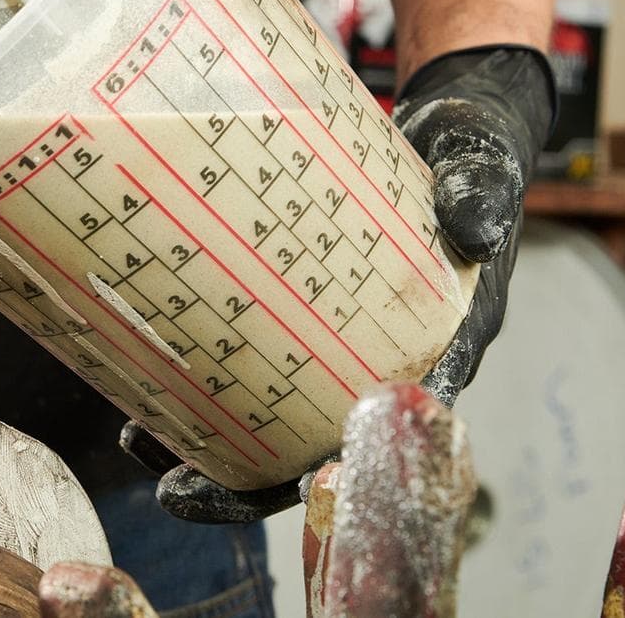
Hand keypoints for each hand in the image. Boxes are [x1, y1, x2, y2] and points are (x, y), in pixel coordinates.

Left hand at [123, 46, 554, 523]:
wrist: (454, 133)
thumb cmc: (476, 156)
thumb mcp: (484, 165)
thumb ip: (481, 193)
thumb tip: (475, 230)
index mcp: (442, 347)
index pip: (390, 432)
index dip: (336, 474)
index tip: (279, 492)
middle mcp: (387, 357)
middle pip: (315, 445)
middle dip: (245, 481)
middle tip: (176, 492)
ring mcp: (341, 337)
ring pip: (275, 413)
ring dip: (209, 435)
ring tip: (140, 436)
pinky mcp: (303, 307)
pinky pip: (254, 353)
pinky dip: (203, 370)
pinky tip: (147, 371)